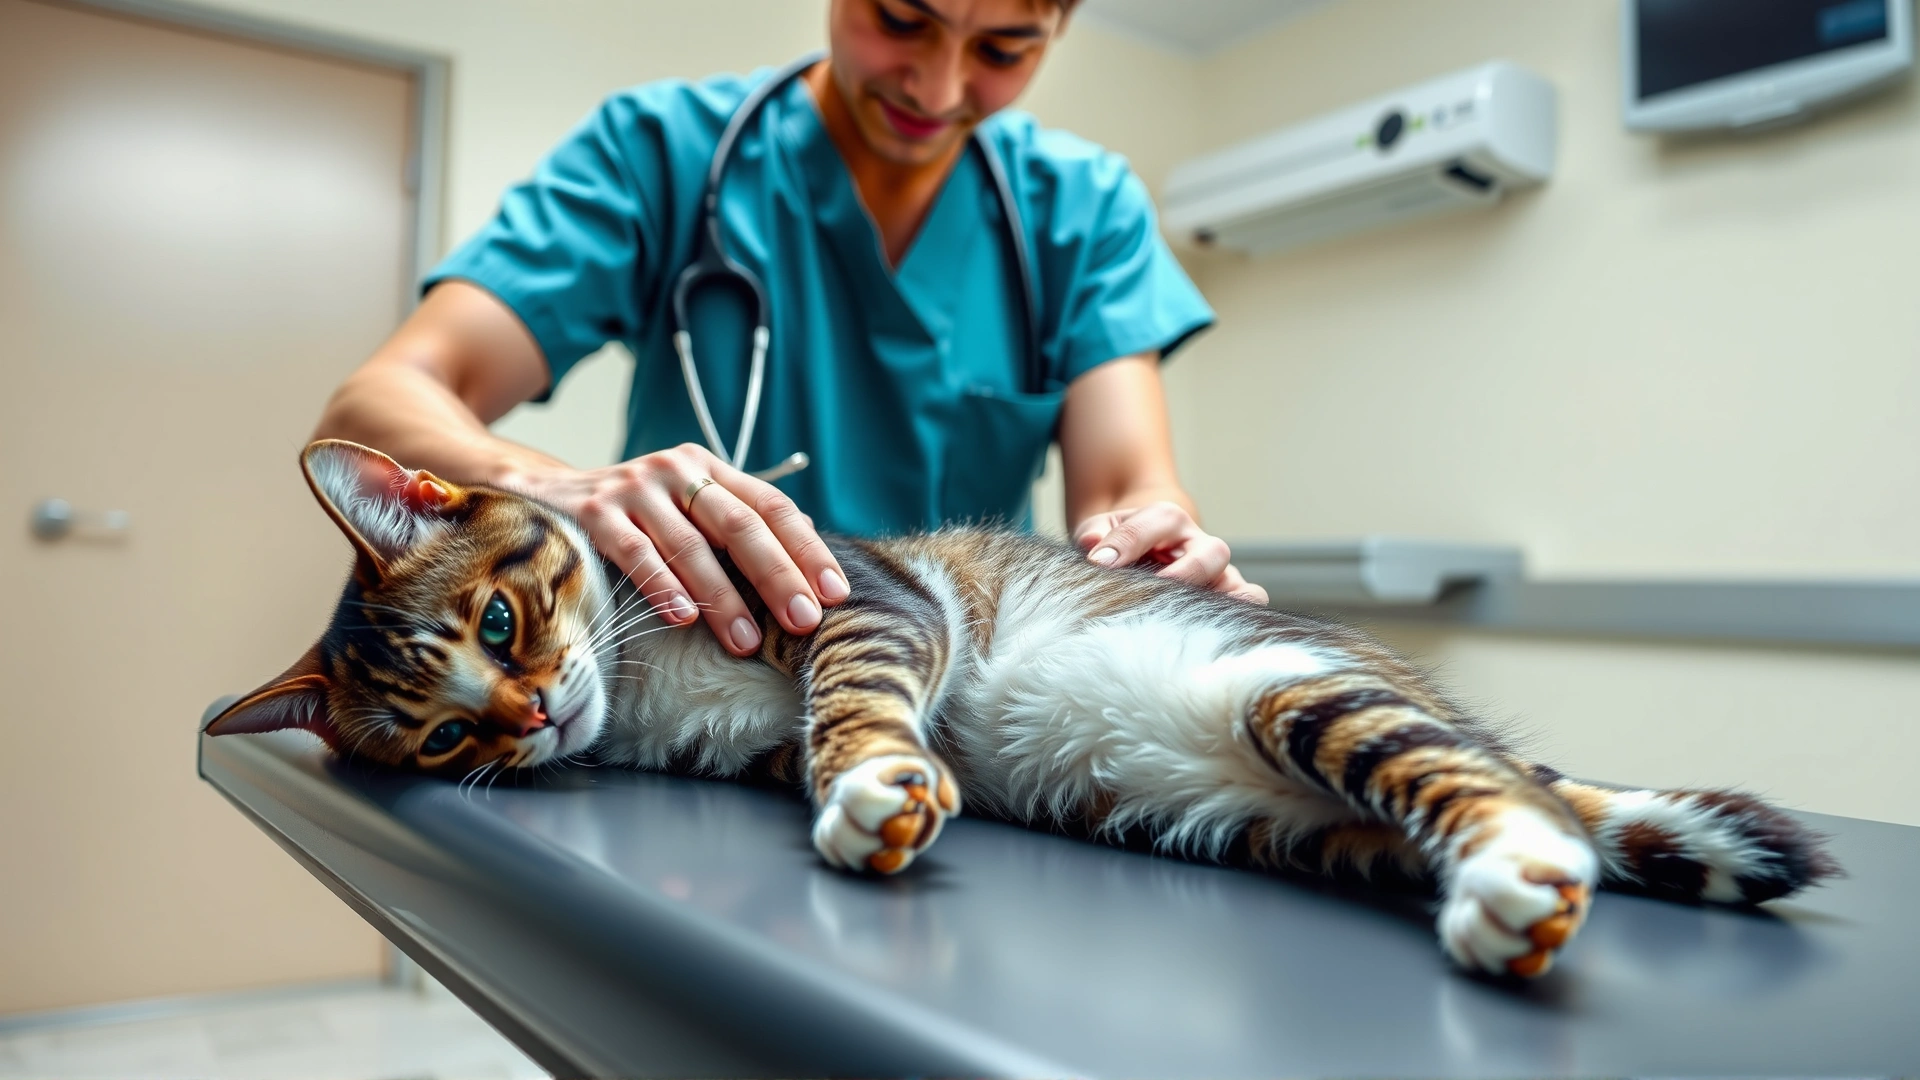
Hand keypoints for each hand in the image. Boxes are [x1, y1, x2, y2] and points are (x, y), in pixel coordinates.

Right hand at [499, 444, 846, 656]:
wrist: (538, 493)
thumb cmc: (631, 517)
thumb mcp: (687, 512)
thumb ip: (735, 527)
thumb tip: (806, 555)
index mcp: (710, 470)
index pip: (773, 507)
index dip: (807, 550)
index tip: (835, 595)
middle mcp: (678, 470)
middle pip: (741, 525)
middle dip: (778, 576)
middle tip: (804, 621)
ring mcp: (633, 488)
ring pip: (691, 545)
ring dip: (722, 597)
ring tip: (744, 640)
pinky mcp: (593, 511)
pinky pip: (636, 552)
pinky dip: (662, 585)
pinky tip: (683, 616)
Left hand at [1073, 501, 1267, 604]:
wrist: (1136, 551)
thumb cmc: (1116, 543)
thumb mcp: (1099, 529)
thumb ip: (1094, 534)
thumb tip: (1093, 547)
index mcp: (1168, 520)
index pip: (1158, 522)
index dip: (1128, 543)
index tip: (1098, 563)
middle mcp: (1200, 545)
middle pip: (1211, 553)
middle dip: (1185, 576)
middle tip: (1153, 595)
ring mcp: (1219, 576)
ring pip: (1241, 587)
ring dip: (1223, 606)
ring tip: (1194, 623)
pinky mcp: (1226, 601)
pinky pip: (1249, 609)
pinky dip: (1241, 622)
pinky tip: (1208, 642)